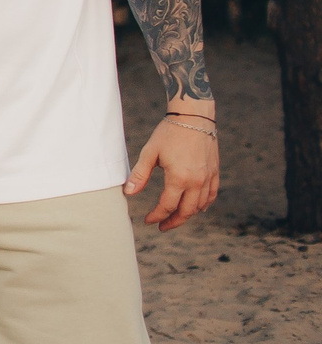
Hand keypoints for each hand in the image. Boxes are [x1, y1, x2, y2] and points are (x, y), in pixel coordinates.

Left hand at [125, 112, 218, 229]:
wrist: (194, 117)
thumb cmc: (169, 133)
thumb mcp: (150, 153)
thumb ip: (140, 175)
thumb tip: (129, 193)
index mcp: (179, 178)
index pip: (167, 206)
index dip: (156, 216)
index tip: (148, 220)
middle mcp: (197, 182)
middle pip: (186, 212)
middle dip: (173, 222)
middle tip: (162, 226)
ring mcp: (208, 178)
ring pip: (200, 206)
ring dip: (187, 215)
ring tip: (175, 218)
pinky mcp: (215, 172)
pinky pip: (211, 195)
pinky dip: (203, 205)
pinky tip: (196, 208)